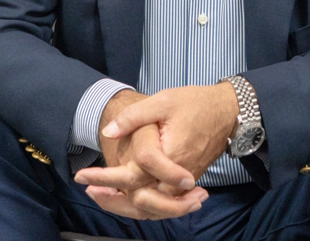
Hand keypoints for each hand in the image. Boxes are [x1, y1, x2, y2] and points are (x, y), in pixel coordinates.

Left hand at [74, 90, 205, 219]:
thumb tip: (108, 132)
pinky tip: (125, 196)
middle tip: (89, 189)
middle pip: (141, 202)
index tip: (82, 176)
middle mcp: (177, 177)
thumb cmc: (196, 104)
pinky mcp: (186, 184)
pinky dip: (143, 205)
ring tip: (102, 196)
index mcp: (169, 156)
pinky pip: (163, 204)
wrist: (228, 112)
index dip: (104, 178)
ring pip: (153, 208)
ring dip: (126, 206)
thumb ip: (134, 116)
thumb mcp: (163, 101)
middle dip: (112, 200)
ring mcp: (184, 183)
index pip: (132, 177)